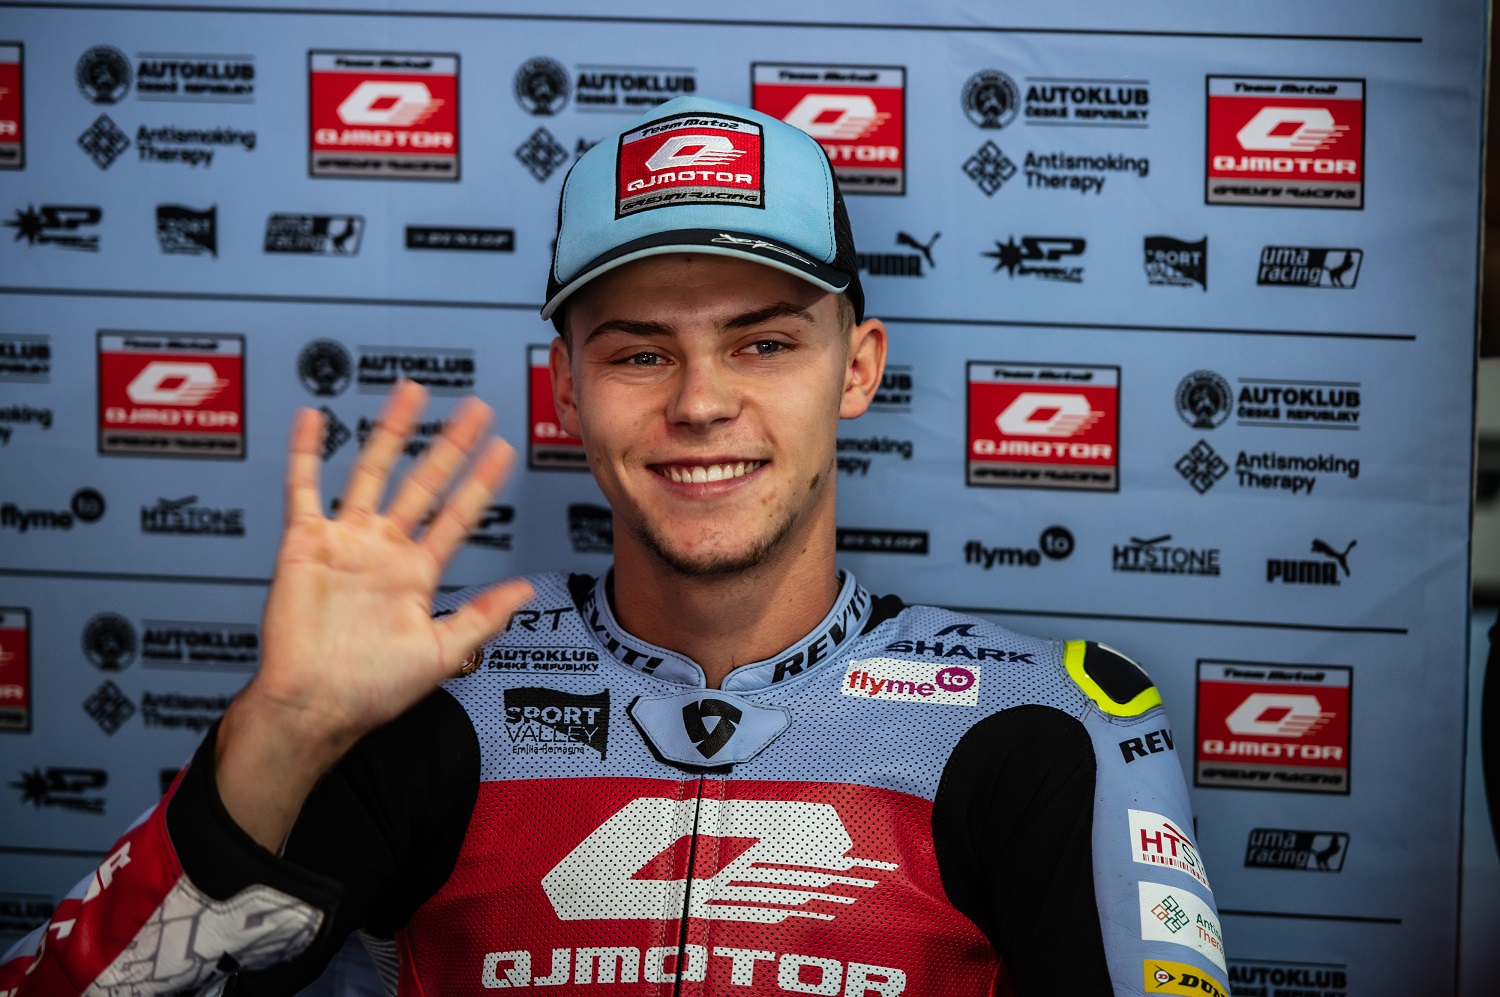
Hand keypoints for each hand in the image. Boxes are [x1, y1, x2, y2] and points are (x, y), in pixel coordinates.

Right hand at [217, 381, 532, 847]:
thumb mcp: (442, 652)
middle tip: (476, 409)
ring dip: (391, 432)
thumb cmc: (371, 691)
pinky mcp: (304, 543)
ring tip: (413, 393)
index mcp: (416, 574)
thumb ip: (482, 616)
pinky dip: (306, 452)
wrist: (314, 706)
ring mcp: (345, 542)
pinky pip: (303, 488)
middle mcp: (383, 551)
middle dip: (450, 445)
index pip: (457, 516)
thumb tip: (525, 589)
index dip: (481, 483)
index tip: (505, 451)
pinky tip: (315, 417)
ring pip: (371, 472)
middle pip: (422, 483)